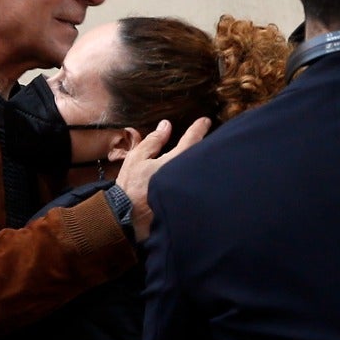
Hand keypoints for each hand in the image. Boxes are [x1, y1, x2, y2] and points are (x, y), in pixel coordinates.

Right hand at [113, 117, 211, 239]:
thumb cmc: (130, 188)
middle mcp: (184, 177)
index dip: (199, 129)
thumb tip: (166, 126)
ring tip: (206, 156)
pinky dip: (199, 180)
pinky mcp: (187, 205)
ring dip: (204, 163)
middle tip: (213, 138)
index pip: (191, 141)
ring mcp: (187, 192)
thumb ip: (153, 142)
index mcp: (172, 163)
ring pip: (201, 173)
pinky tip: (197, 177)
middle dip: (207, 147)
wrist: (126, 218)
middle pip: (201, 157)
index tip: (205, 121)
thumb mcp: (136, 159)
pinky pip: (197, 188)